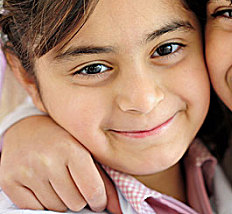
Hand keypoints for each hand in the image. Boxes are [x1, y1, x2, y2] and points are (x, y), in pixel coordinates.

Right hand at [0, 115, 119, 211]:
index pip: (92, 190)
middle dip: (79, 199)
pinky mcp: (8, 181)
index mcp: (71, 149)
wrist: (27, 128)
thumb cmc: (63, 141)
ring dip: (61, 201)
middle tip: (75, 186)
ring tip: (59, 183)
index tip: (97, 200)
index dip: (98, 201)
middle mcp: (47, 160)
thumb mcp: (87, 151)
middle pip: (74, 202)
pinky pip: (33, 209)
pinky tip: (44, 187)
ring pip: (55, 208)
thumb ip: (104, 180)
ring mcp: (26, 171)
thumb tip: (118, 209)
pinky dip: (42, 204)